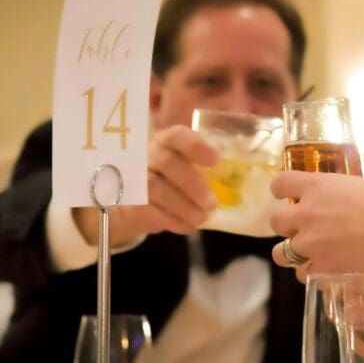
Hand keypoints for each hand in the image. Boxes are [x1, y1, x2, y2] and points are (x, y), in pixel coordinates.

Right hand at [72, 126, 217, 245]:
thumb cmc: (171, 180)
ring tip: (201, 218)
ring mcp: (135, 178)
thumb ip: (205, 169)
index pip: (177, 135)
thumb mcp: (186, 167)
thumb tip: (233, 179)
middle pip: (167, 163)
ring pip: (156, 189)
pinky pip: (150, 210)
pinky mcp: (130, 202)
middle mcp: (148, 155)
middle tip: (212, 203)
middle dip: (193, 185)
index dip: (196, 146)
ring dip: (183, 206)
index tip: (214, 161)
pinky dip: (173, 221)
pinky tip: (188, 226)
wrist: (136, 201)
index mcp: (167, 142)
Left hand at [269, 171, 363, 284]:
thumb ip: (347, 194)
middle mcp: (306, 213)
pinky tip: (326, 271)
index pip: (280, 184)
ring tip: (312, 256)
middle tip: (305, 229)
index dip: (283, 192)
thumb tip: (352, 200)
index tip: (291, 196)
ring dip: (294, 253)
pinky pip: (304, 274)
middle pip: (275, 221)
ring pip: (281, 253)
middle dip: (288, 226)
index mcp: (316, 185)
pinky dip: (313, 274)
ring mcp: (310, 242)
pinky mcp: (321, 267)